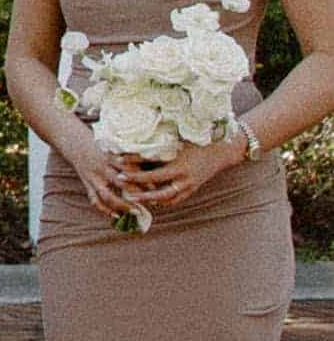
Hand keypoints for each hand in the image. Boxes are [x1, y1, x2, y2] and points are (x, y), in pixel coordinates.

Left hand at [123, 130, 253, 218]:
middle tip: (120, 180)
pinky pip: (175, 200)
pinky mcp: (192, 190)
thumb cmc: (198, 141)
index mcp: (179, 163)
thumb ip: (161, 144)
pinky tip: (150, 200)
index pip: (151, 167)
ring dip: (148, 198)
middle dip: (136, 184)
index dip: (134, 166)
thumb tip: (136, 139)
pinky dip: (162, 201)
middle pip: (155, 186)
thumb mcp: (179, 140)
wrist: (222, 152)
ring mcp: (189, 186)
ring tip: (132, 196)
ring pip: (165, 198)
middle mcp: (183, 177)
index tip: (118, 162)